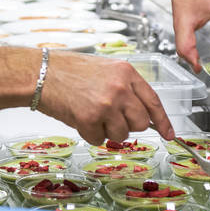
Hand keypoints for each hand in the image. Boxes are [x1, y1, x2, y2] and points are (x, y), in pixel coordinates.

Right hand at [36, 51, 173, 143]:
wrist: (40, 73)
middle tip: (109, 116)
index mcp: (126, 72)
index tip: (169, 134)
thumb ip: (124, 87)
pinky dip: (89, 134)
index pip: (153, 101)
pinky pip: (99, 140)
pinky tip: (78, 117)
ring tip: (90, 113)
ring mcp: (106, 104)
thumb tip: (140, 112)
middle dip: (128, 125)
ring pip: (122, 135)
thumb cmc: (67, 70)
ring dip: (107, 130)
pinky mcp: (90, 120)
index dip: (163, 121)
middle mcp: (120, 88)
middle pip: (141, 123)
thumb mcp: (104, 69)